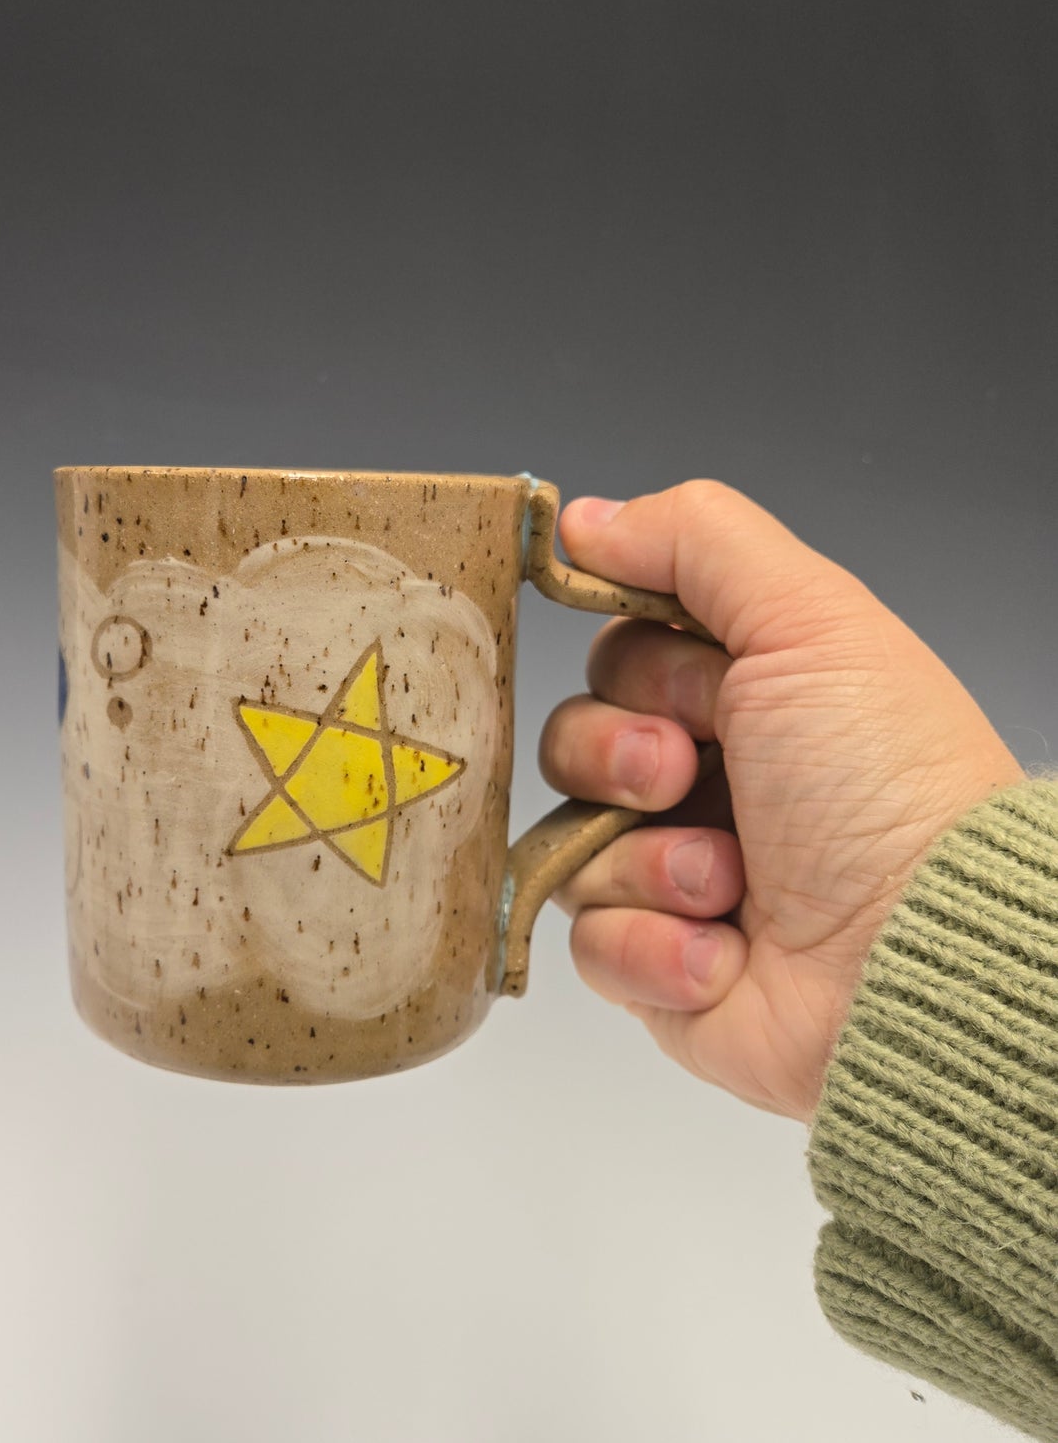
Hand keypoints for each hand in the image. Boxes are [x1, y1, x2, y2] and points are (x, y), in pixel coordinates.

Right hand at [539, 480, 1023, 1120]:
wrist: (919, 958)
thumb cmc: (883, 783)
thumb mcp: (806, 620)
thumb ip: (693, 539)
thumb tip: (579, 518)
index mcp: (744, 703)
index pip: (615, 658)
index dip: (639, 670)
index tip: (706, 688)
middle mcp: (704, 787)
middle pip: (572, 744)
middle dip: (621, 758)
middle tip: (687, 775)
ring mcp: (674, 881)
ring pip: (570, 845)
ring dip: (649, 859)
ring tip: (730, 885)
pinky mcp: (656, 971)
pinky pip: (586, 944)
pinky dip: (653, 946)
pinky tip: (722, 954)